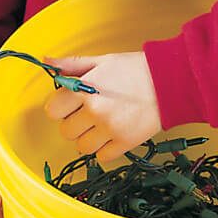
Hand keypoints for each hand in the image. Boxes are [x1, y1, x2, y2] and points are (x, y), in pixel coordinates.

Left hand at [43, 53, 161, 162]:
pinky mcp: (125, 142)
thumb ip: (72, 65)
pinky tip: (112, 134)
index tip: (70, 103)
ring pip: (82, 147)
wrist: (170, 82)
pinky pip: (102, 157)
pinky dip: (104, 149)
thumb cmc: (136, 69)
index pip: (53, 110)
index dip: (60, 106)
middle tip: (88, 113)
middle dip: (73, 123)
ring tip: (100, 125)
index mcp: (86, 90)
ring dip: (87, 138)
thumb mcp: (102, 61)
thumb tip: (47, 62)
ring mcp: (110, 129)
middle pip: (66, 131)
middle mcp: (95, 111)